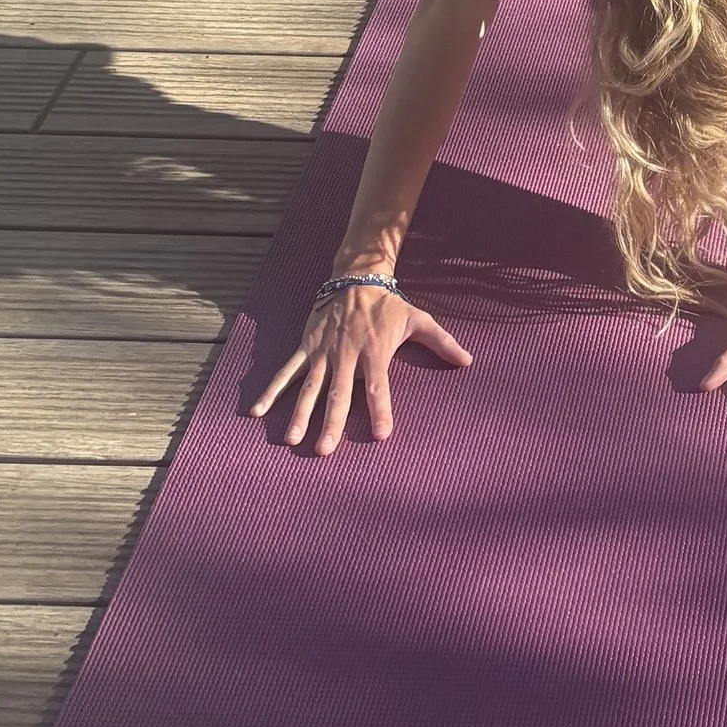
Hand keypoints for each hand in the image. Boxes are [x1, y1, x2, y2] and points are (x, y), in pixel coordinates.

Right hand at [249, 279, 472, 452]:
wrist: (356, 277)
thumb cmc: (389, 305)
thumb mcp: (418, 319)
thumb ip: (442, 342)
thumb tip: (469, 360)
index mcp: (374, 351)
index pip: (378, 386)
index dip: (380, 410)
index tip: (380, 434)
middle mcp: (346, 354)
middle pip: (339, 393)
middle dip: (331, 421)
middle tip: (325, 450)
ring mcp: (323, 351)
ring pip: (310, 386)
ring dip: (300, 412)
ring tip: (292, 439)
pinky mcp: (306, 346)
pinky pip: (285, 371)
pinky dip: (271, 390)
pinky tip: (257, 412)